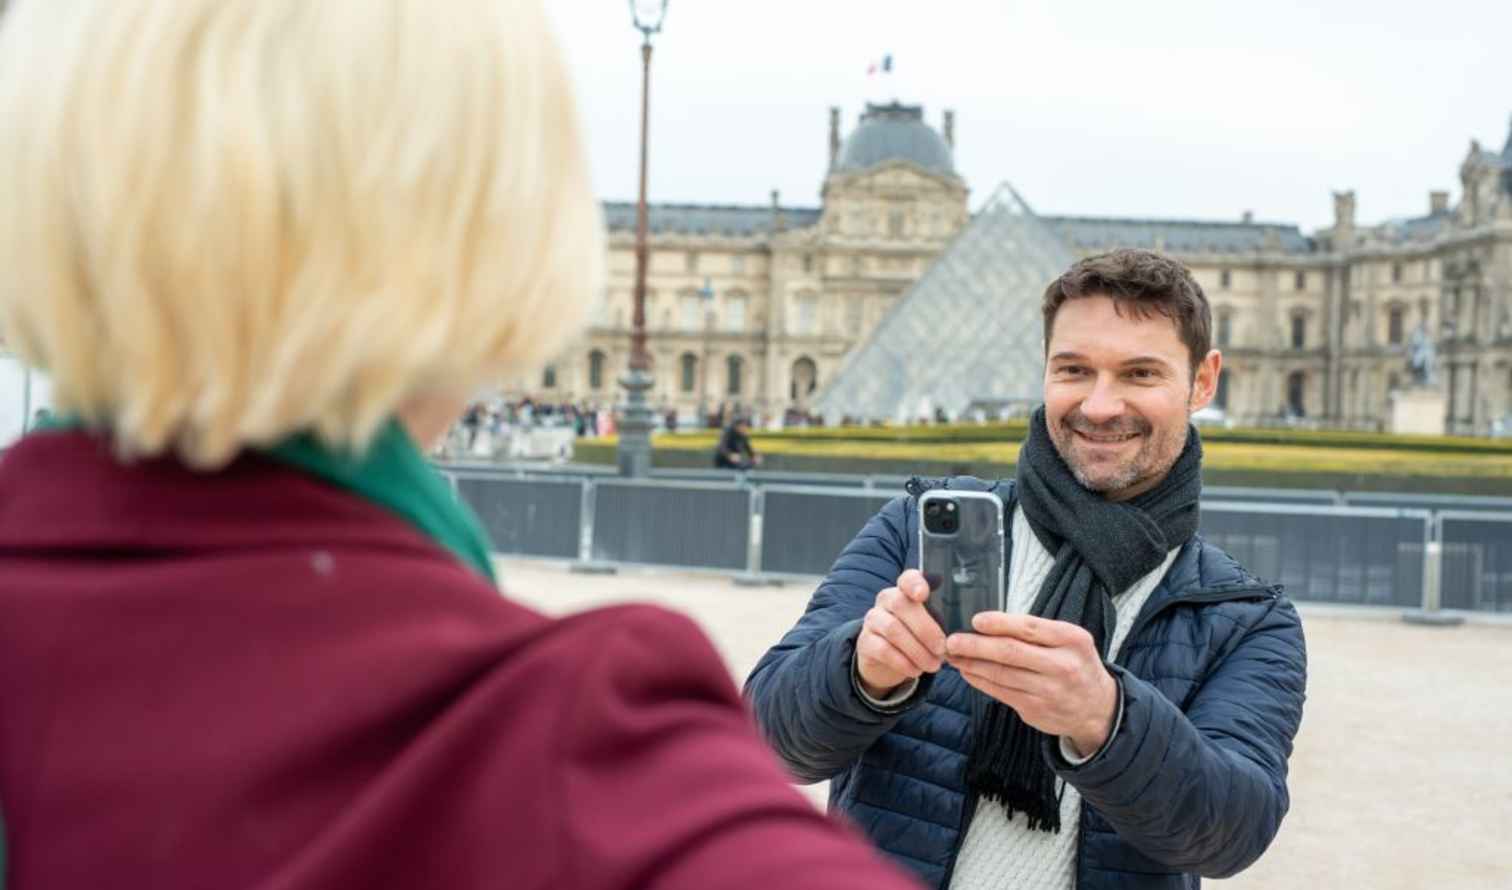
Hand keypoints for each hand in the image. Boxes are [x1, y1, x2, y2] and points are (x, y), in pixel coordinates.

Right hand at [856, 569, 947, 698]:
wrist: (885, 658)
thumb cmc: (915, 636)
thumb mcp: (929, 624)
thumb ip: (941, 620)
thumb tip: (960, 629)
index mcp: (905, 591)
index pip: (907, 578)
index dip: (915, 583)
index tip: (923, 594)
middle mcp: (886, 600)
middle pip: (901, 604)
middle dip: (925, 629)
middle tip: (942, 649)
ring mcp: (873, 620)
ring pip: (893, 629)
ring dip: (917, 650)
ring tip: (933, 665)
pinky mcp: (865, 641)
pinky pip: (884, 650)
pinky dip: (904, 663)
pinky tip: (916, 671)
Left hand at [945, 613, 1117, 758]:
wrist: (1097, 708)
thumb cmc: (1075, 664)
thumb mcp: (1068, 641)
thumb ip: (1035, 632)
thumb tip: (987, 624)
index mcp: (1072, 640)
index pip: (1029, 628)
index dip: (999, 624)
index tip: (975, 620)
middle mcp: (1062, 666)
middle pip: (1011, 653)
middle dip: (976, 646)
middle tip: (952, 641)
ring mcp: (1048, 691)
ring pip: (1001, 675)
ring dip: (971, 664)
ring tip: (953, 655)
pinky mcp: (1035, 710)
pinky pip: (1000, 692)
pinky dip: (980, 681)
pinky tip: (967, 672)